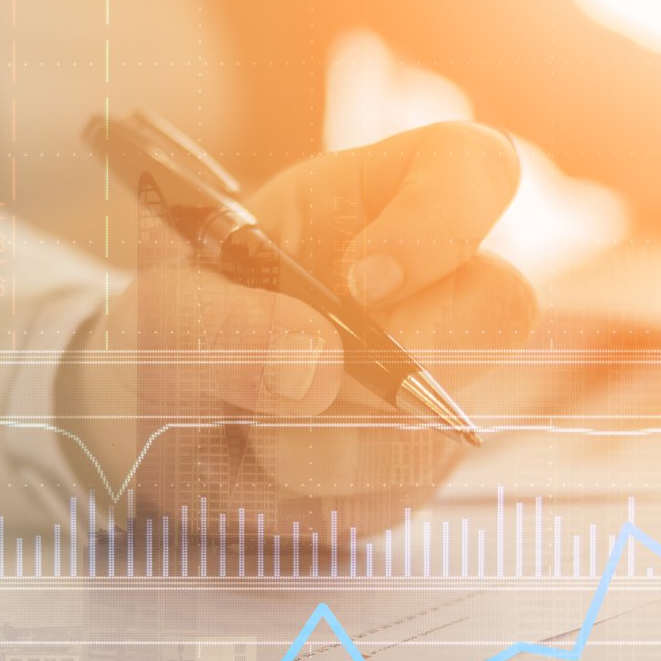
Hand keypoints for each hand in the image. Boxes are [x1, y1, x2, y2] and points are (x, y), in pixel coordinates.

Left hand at [57, 122, 534, 547]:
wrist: (158, 429)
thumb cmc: (174, 335)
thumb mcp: (162, 315)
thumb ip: (216, 325)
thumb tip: (312, 372)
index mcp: (375, 201)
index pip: (474, 168)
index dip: (442, 219)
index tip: (359, 282)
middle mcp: (432, 284)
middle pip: (502, 304)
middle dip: (395, 362)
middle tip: (307, 381)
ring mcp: (441, 379)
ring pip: (438, 422)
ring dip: (323, 444)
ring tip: (252, 427)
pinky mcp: (424, 460)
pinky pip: (400, 490)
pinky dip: (318, 493)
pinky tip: (272, 468)